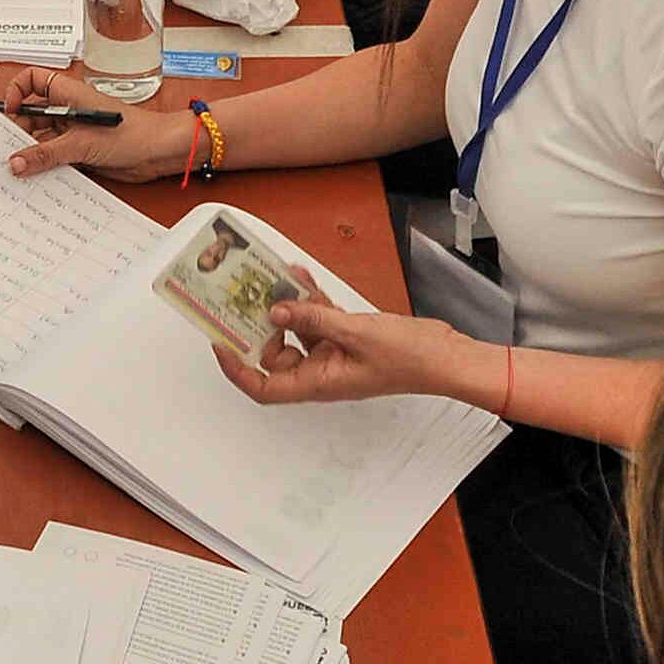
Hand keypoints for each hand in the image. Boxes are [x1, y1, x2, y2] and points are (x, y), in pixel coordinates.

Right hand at [0, 69, 195, 183]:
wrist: (159, 153)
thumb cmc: (134, 132)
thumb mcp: (81, 142)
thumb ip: (46, 153)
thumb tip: (17, 161)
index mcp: (67, 93)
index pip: (31, 80)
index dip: (16, 91)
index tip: (9, 112)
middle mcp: (68, 110)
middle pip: (30, 114)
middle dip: (17, 129)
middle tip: (5, 149)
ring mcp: (73, 131)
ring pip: (41, 139)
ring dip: (30, 153)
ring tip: (18, 168)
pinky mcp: (79, 152)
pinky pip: (53, 157)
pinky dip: (44, 166)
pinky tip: (36, 177)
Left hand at [215, 294, 486, 408]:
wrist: (444, 355)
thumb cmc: (407, 358)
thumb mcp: (354, 333)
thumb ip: (312, 319)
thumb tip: (275, 311)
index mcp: (318, 383)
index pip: (263, 387)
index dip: (237, 368)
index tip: (219, 343)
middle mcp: (321, 372)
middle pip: (275, 354)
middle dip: (261, 325)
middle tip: (244, 297)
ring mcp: (334, 355)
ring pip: (296, 331)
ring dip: (286, 305)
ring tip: (272, 276)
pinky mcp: (348, 338)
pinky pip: (319, 319)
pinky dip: (309, 300)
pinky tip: (300, 277)